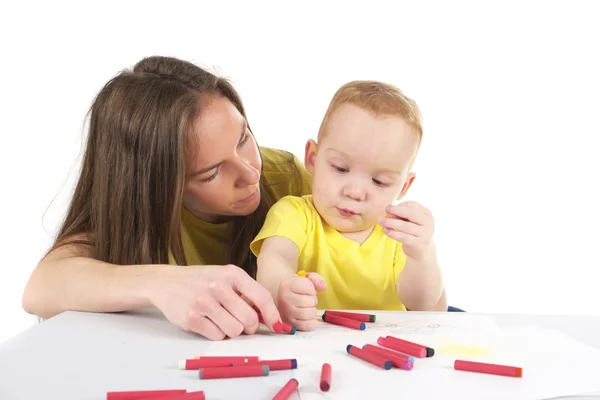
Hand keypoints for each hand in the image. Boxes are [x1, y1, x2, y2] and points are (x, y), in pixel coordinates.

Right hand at [148, 264, 280, 340]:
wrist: (166, 282)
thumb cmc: (202, 281)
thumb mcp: (225, 277)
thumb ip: (246, 293)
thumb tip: (270, 317)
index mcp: (232, 274)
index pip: (261, 297)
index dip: (272, 315)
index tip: (278, 326)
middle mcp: (218, 286)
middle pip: (249, 319)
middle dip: (249, 327)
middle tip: (242, 324)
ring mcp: (204, 302)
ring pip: (234, 331)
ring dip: (232, 331)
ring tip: (222, 320)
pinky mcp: (192, 318)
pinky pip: (217, 336)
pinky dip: (217, 333)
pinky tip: (208, 322)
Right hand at [277, 273, 326, 331]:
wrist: (283, 297)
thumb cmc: (296, 288)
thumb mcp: (305, 278)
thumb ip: (316, 279)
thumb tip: (323, 287)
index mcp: (286, 285)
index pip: (309, 287)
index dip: (311, 288)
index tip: (304, 289)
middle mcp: (284, 299)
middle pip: (311, 301)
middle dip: (312, 299)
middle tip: (305, 299)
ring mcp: (286, 313)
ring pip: (311, 313)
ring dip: (312, 310)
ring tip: (305, 307)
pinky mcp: (291, 325)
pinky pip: (309, 326)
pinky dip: (311, 322)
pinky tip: (306, 316)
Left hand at [379, 201, 435, 261]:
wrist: (421, 250)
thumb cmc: (413, 231)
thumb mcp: (411, 221)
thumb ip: (402, 215)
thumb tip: (389, 213)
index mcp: (427, 214)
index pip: (414, 205)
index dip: (400, 205)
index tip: (389, 208)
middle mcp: (428, 223)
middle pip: (412, 214)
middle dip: (397, 210)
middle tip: (385, 209)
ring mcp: (424, 234)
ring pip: (407, 226)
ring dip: (392, 223)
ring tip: (381, 221)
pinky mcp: (418, 244)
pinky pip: (404, 237)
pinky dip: (394, 234)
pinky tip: (386, 231)